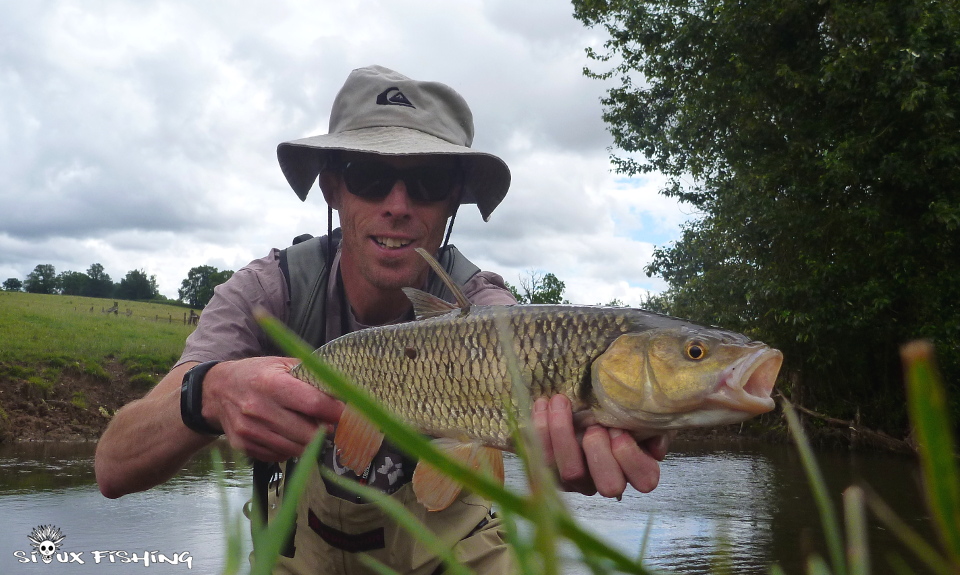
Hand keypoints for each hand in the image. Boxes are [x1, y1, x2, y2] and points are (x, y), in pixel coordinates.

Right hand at [203, 357, 344, 461]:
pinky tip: (292, 436)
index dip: (337, 412)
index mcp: (272, 384)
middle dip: (328, 433)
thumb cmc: (257, 374)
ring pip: (296, 449)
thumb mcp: (282, 364)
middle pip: (308, 433)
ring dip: (312, 443)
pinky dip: (292, 449)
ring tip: (316, 431)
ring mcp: (250, 431)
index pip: (314, 404)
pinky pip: (280, 456)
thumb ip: (310, 376)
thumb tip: (343, 391)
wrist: (217, 391)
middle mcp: (259, 409)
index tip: (351, 415)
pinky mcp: (245, 447)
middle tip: (337, 427)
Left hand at [532, 394, 670, 498]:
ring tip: (560, 400)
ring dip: (562, 433)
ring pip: (569, 474)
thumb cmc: (617, 409)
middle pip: (608, 485)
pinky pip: (540, 462)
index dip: (630, 455)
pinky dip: (539, 431)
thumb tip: (655, 446)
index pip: (644, 480)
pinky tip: (542, 404)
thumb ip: (654, 424)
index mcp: (637, 471)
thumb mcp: (643, 412)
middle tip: (592, 423)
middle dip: (599, 451)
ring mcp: (577, 482)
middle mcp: (607, 483)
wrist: (582, 402)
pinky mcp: (549, 474)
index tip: (619, 428)